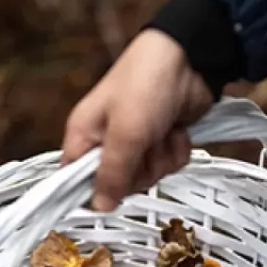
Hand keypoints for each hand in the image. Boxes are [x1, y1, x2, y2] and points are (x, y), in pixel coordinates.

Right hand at [62, 30, 214, 211]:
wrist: (191, 60)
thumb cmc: (147, 81)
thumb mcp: (126, 133)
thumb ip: (112, 174)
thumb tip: (99, 206)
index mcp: (84, 134)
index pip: (75, 179)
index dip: (92, 188)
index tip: (112, 187)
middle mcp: (106, 140)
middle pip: (118, 184)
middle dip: (140, 170)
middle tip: (144, 145)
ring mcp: (135, 142)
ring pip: (148, 177)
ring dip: (162, 158)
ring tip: (161, 131)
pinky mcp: (160, 141)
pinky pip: (168, 165)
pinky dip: (177, 150)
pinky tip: (175, 129)